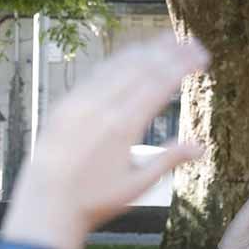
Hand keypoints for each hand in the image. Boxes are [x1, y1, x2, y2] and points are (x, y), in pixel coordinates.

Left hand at [4, 33, 208, 248]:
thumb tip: (201, 147)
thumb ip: (168, 160)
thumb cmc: (94, 202)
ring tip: (167, 42)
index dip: (183, 65)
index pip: (160, 84)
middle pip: (142, 67)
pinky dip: (118, 61)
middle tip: (192, 41)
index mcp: (124, 127)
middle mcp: (101, 108)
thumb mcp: (137, 185)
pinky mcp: (64, 104)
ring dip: (146, 50)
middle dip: (170, 51)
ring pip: (118, 65)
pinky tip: (130, 57)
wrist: (46, 206)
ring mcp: (80, 102)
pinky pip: (95, 73)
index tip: (202, 56)